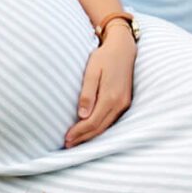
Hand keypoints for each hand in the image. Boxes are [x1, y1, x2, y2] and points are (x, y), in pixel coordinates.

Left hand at [65, 29, 135, 146]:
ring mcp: (124, 104)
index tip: (66, 138)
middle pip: (100, 128)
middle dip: (83, 138)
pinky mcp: (125, 102)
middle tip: (68, 144)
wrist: (124, 48)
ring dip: (91, 136)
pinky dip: (100, 128)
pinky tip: (91, 130)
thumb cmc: (104, 57)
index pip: (92, 122)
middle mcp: (120, 104)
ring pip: (106, 126)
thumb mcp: (92, 71)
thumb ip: (87, 93)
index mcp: (111, 97)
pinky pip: (111, 120)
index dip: (79, 132)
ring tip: (77, 141)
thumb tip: (82, 115)